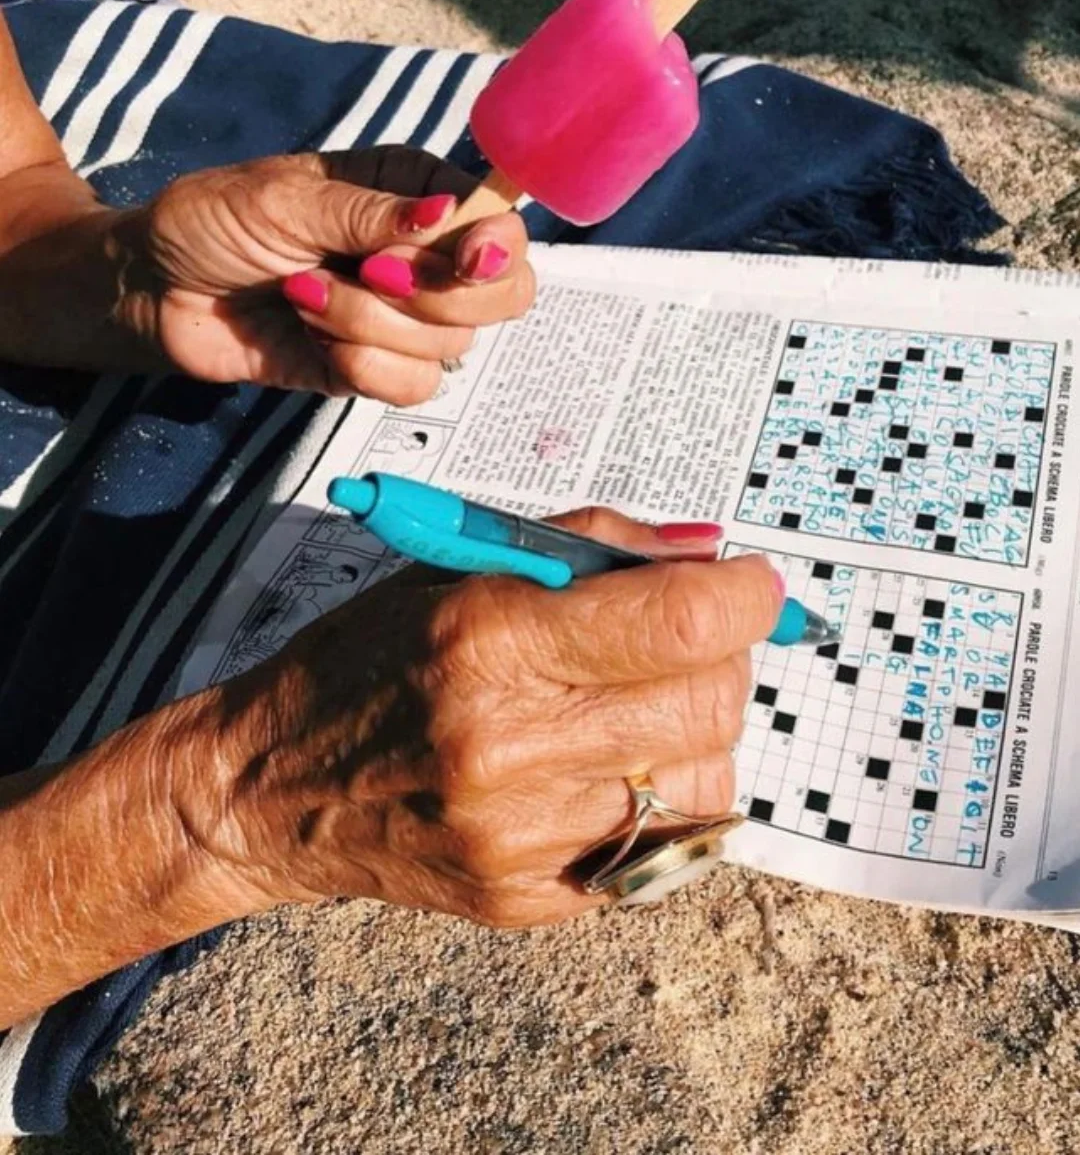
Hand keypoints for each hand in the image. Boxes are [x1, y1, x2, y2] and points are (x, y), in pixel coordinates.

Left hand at [111, 146, 532, 401]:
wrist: (155, 290)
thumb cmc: (213, 221)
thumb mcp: (287, 198)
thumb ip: (374, 212)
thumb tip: (450, 214)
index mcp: (416, 194)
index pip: (502, 224)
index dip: (498, 247)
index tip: (466, 259)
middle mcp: (422, 257)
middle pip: (504, 295)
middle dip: (435, 294)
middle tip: (367, 272)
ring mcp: (402, 318)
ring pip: (451, 346)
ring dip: (371, 325)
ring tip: (304, 295)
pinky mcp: (373, 370)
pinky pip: (412, 387)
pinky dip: (362, 366)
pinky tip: (313, 338)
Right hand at [178, 512, 779, 926]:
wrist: (273, 788)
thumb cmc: (367, 659)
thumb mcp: (458, 568)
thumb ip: (589, 546)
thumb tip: (706, 553)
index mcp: (491, 642)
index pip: (676, 624)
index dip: (743, 594)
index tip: (754, 582)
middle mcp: (513, 747)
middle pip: (709, 701)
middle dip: (724, 655)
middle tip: (685, 638)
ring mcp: (526, 837)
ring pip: (706, 777)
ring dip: (697, 728)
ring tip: (636, 705)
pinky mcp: (533, 899)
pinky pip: (666, 846)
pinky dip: (665, 797)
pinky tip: (611, 766)